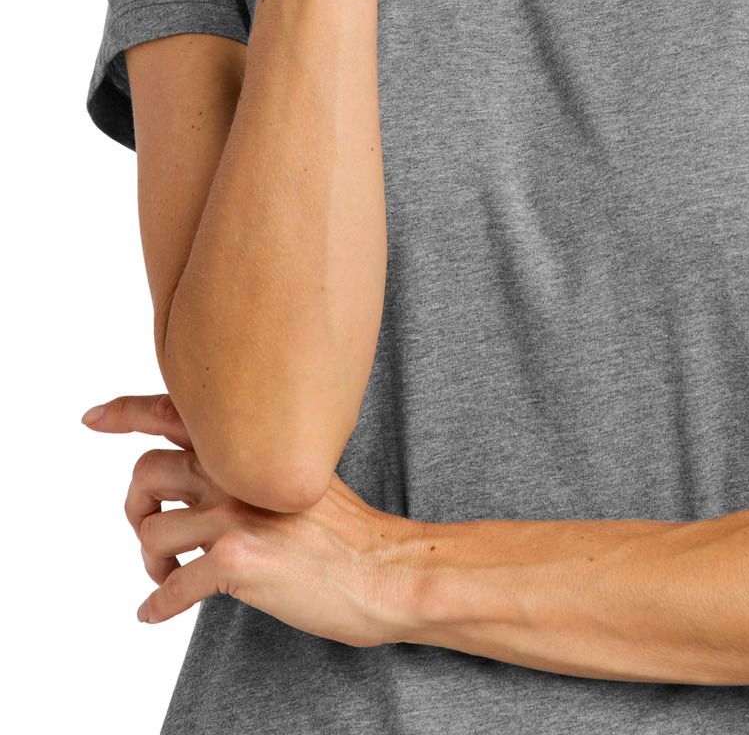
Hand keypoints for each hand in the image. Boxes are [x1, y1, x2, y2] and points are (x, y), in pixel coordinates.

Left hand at [82, 394, 423, 644]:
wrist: (382, 569)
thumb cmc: (345, 530)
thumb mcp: (300, 472)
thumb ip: (254, 463)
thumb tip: (209, 478)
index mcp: (253, 442)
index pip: (176, 410)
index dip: (126, 412)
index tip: (93, 417)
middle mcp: (237, 468)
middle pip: (145, 472)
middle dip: (136, 506)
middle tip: (150, 530)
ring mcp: (235, 511)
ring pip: (151, 529)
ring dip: (150, 559)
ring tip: (168, 573)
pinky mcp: (235, 559)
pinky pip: (169, 586)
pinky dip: (157, 604)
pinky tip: (157, 612)